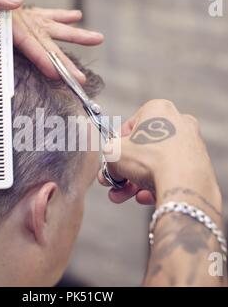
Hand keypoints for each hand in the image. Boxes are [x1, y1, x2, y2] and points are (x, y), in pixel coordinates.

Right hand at [98, 100, 220, 210]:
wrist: (183, 181)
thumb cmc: (151, 158)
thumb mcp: (114, 153)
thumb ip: (109, 157)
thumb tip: (112, 169)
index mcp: (157, 109)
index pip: (128, 126)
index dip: (115, 145)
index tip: (110, 158)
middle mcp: (178, 123)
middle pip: (142, 149)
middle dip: (124, 169)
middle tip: (113, 181)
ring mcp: (190, 144)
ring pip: (155, 164)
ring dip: (134, 181)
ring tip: (121, 195)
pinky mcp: (198, 165)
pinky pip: (169, 174)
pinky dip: (154, 185)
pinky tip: (143, 197)